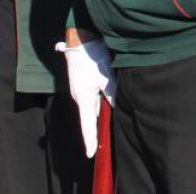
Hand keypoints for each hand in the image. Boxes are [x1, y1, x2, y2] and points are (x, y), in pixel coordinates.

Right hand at [56, 37, 114, 156]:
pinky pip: (91, 97)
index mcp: (83, 98)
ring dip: (100, 111)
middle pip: (90, 116)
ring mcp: (79, 90)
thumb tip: (116, 105)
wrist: (79, 42)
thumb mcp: (105, 76)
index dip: (89, 140)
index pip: (86, 124)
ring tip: (110, 120)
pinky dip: (99, 101)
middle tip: (106, 139)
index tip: (90, 154)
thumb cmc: (92, 58)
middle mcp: (79, 97)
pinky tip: (107, 100)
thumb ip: (111, 92)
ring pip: (92, 105)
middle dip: (98, 126)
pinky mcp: (82, 84)